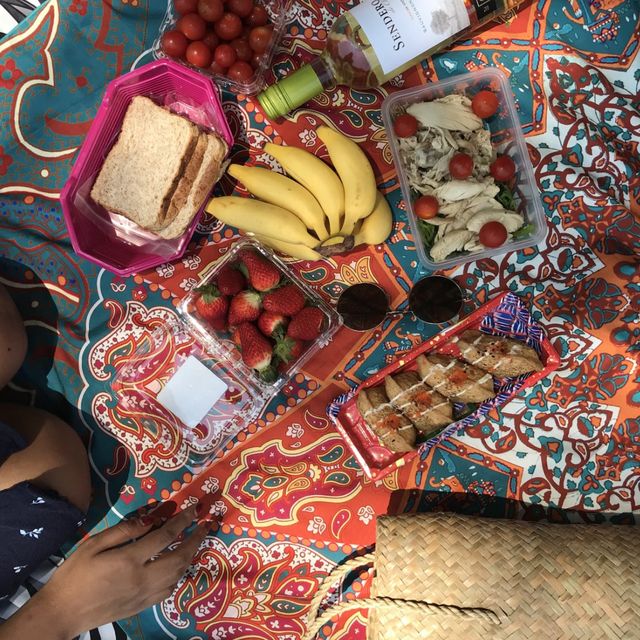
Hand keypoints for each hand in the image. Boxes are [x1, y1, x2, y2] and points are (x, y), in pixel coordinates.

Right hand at [0, 505, 208, 639]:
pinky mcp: (142, 607)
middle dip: (196, 540)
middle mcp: (143, 578)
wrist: (62, 614)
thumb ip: (123, 530)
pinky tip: (178, 567)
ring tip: (197, 542)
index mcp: (130, 560)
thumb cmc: (74, 575)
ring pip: (178, 575)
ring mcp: (144, 595)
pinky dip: (179, 576)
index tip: (194, 509)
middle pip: (179, 557)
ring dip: (191, 557)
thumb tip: (149, 519)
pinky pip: (169, 590)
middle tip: (206, 525)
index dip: (183, 520)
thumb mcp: (93, 545)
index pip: (166, 536)